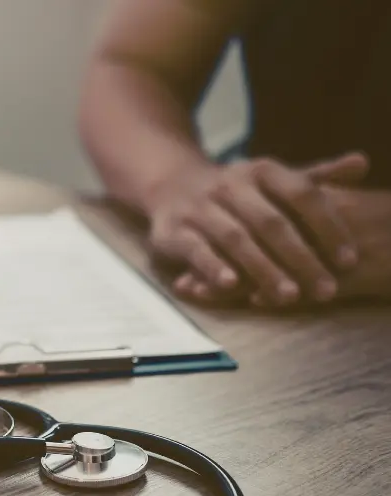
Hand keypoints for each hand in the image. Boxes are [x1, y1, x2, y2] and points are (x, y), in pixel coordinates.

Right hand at [147, 152, 367, 306]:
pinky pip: (196, 251)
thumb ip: (314, 178)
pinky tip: (231, 286)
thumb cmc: (233, 190)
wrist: (169, 184)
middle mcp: (230, 186)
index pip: (301, 195)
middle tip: (325, 289)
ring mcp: (199, 208)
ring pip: (236, 239)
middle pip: (270, 222)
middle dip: (300, 257)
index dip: (327, 227)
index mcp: (261, 170)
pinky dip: (213, 268)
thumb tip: (361, 164)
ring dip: (263, 268)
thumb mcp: (270, 179)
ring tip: (289, 296)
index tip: (348, 259)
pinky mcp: (174, 232)